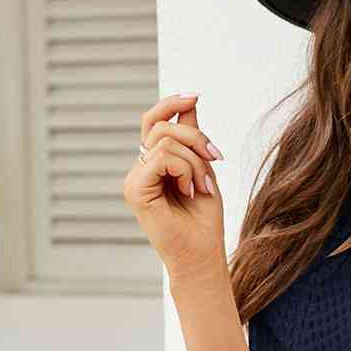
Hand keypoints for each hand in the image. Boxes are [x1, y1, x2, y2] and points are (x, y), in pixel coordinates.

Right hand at [123, 92, 226, 283]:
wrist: (202, 256)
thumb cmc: (204, 220)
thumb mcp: (203, 168)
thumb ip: (191, 138)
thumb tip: (191, 100)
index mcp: (152, 164)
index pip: (154, 121)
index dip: (172, 103)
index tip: (195, 94)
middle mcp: (139, 169)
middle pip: (162, 125)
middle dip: (196, 137)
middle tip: (216, 159)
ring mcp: (134, 179)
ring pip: (165, 140)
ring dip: (195, 161)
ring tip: (202, 187)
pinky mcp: (135, 190)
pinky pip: (163, 158)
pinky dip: (186, 170)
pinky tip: (191, 190)